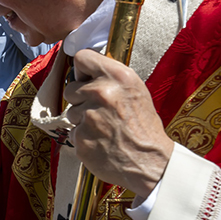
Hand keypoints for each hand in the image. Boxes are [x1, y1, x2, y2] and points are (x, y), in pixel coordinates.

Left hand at [62, 49, 174, 197]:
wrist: (150, 162)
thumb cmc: (144, 128)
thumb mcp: (137, 92)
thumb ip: (112, 79)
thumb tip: (88, 72)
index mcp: (118, 77)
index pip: (82, 57)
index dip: (82, 70)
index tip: (86, 80)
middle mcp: (101, 92)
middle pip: (71, 88)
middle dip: (81, 99)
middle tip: (100, 111)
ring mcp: (89, 116)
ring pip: (71, 112)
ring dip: (82, 120)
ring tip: (104, 129)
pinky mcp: (80, 137)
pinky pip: (73, 132)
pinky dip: (83, 138)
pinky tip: (100, 142)